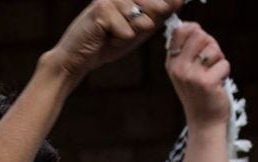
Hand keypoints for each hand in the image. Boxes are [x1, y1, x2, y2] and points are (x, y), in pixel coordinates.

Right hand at [46, 0, 181, 78]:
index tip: (147, 24)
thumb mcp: (139, 29)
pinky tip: (104, 38)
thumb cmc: (108, 43)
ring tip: (113, 36)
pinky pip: (127, 32)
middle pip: (158, 8)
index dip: (164, 9)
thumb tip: (179, 1)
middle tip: (123, 33)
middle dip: (145, 27)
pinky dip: (118, 42)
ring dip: (130, 36)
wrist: (78, 58)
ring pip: (143, 22)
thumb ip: (159, 15)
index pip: (163, 0)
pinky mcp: (102, 10)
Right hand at [166, 22, 230, 127]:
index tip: (201, 44)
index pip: (180, 31)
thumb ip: (189, 49)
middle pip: (200, 35)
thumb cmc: (199, 92)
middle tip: (209, 62)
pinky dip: (224, 73)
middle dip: (211, 45)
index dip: (195, 31)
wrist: (203, 120)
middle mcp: (177, 68)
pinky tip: (216, 85)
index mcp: (171, 62)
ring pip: (213, 49)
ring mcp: (190, 75)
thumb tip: (195, 28)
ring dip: (219, 60)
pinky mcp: (205, 82)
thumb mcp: (187, 70)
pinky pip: (224, 64)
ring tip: (212, 74)